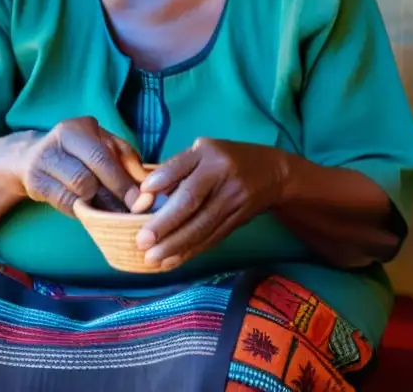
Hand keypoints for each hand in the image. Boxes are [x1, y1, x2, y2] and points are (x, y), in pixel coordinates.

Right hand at [20, 116, 147, 215]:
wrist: (32, 156)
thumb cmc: (80, 150)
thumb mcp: (105, 144)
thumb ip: (127, 158)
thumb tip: (145, 182)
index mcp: (76, 129)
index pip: (100, 158)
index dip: (121, 182)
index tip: (139, 201)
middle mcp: (55, 143)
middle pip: (85, 179)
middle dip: (111, 198)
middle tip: (129, 212)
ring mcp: (40, 165)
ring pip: (74, 194)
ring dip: (98, 207)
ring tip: (114, 213)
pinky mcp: (34, 186)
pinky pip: (64, 205)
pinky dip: (83, 211)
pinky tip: (94, 212)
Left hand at [136, 138, 289, 267]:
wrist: (274, 173)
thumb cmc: (227, 159)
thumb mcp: (203, 152)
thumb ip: (175, 170)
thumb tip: (145, 195)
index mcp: (210, 155)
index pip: (182, 169)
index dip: (161, 184)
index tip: (138, 205)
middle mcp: (224, 176)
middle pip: (192, 203)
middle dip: (166, 225)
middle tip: (142, 243)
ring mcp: (234, 200)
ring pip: (203, 226)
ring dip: (176, 245)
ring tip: (153, 259)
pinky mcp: (238, 220)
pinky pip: (212, 237)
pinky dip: (191, 251)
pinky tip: (172, 261)